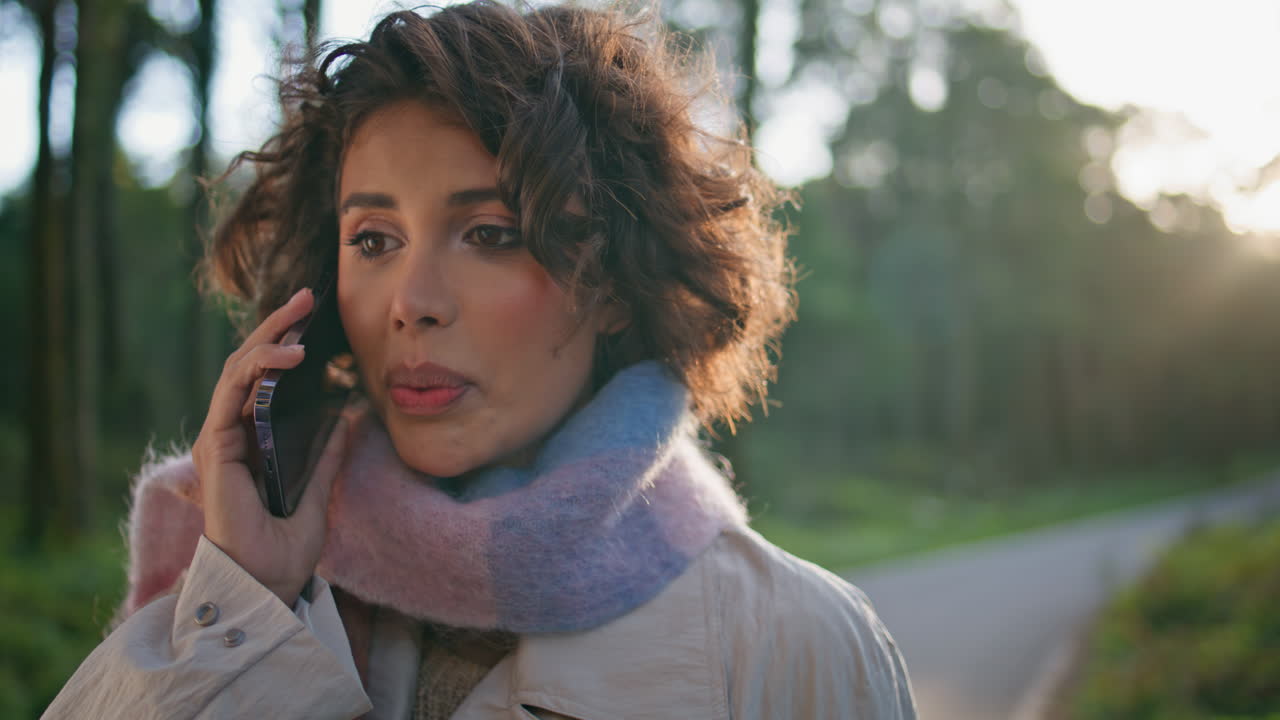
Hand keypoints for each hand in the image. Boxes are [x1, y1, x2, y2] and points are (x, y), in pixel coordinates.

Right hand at [191, 288, 349, 606]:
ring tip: (300, 315)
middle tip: (307, 298)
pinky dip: (258, 367)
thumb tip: (346, 418)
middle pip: (249, 365)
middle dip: (277, 327)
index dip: (284, 345)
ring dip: (269, 337)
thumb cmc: (286, 548)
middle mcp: (230, 435)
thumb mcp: (317, 491)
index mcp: (251, 442)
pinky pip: (231, 394)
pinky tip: (288, 354)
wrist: (269, 582)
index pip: (263, 380)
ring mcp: (220, 439)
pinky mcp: (216, 447)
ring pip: (237, 370)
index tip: (313, 320)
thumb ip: (325, 454)